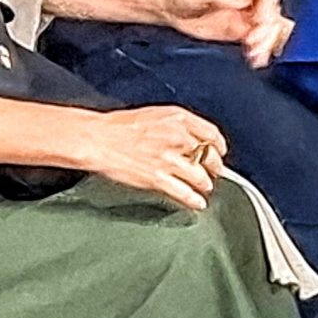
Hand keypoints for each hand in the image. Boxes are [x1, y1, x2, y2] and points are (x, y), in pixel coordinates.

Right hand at [71, 105, 226, 210]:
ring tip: (205, 187)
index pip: (212, 134)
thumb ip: (177, 125)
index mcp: (179, 119)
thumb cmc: (119, 126)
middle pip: (209, 156)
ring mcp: (169, 160)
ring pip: (200, 176)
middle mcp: (178, 138)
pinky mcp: (157, 178)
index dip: (219, 145)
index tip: (219, 151)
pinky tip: (198, 203)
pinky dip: (194, 199)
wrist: (98, 138)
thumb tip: (190, 135)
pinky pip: (183, 192)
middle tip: (215, 172)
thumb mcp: (156, 114)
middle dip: (215, 167)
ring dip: (205, 184)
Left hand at [159, 0, 288, 67]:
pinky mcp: (243, 31)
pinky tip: (256, 59)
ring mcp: (248, 16)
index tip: (258, 22)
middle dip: (268, 31)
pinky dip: (261, 52)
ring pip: (271, 30)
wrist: (172, 5)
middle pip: (273, 14)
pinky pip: (260, 42)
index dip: (267, 9)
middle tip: (254, 43)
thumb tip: (241, 1)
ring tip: (256, 55)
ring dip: (268, 43)